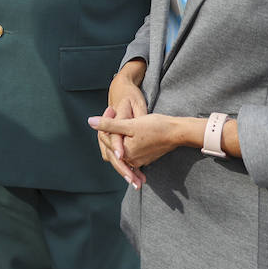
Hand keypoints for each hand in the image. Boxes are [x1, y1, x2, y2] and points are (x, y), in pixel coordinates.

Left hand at [94, 68, 149, 186]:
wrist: (177, 132)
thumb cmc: (155, 126)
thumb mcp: (130, 123)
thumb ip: (109, 124)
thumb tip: (90, 121)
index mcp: (125, 153)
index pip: (105, 139)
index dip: (105, 122)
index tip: (111, 108)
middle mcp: (131, 160)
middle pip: (112, 144)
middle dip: (109, 129)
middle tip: (113, 111)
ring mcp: (139, 160)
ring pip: (121, 147)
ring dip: (117, 136)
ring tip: (118, 118)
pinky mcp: (146, 158)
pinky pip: (131, 150)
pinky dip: (126, 141)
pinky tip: (127, 130)